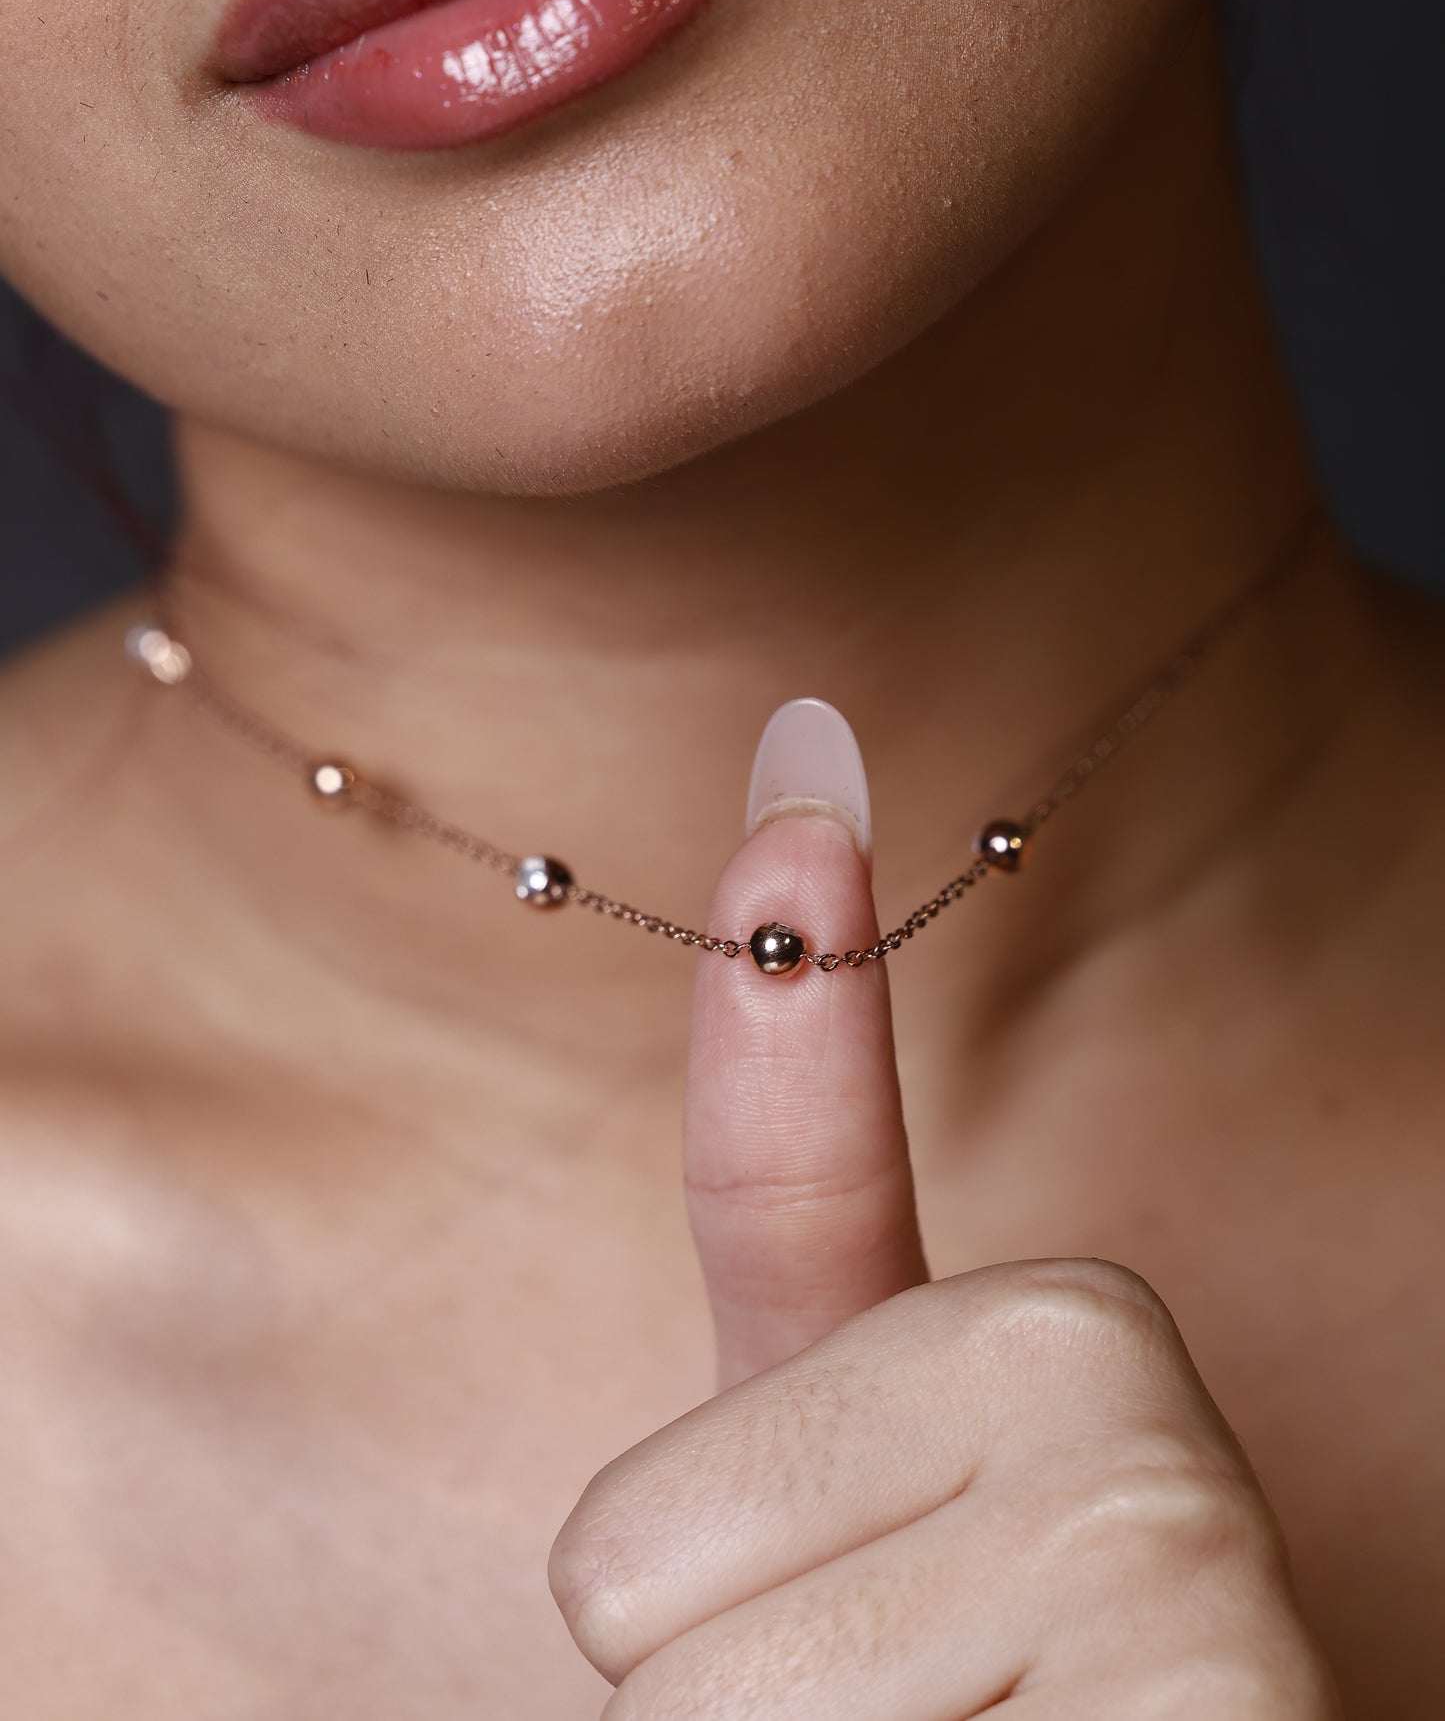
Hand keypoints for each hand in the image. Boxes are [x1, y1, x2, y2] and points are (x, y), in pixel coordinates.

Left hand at [550, 703, 1339, 1716]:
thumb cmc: (968, 1676)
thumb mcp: (847, 1473)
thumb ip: (790, 1211)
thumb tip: (785, 845)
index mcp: (1039, 1319)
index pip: (780, 1203)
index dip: (788, 990)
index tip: (796, 787)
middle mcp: (1117, 1385)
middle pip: (630, 1569)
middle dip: (716, 1684)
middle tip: (905, 1707)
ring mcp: (1165, 1545)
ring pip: (690, 1702)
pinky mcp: (1203, 1709)